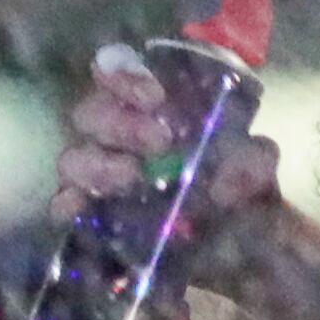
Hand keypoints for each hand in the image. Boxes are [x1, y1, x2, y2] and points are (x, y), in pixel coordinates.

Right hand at [54, 51, 297, 299]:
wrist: (239, 249)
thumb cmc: (241, 190)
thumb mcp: (257, 170)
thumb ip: (254, 160)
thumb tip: (234, 170)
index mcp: (153, 109)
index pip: (118, 70)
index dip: (125, 75)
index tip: (155, 96)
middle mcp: (119, 135)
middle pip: (91, 113)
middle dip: (120, 123)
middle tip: (159, 141)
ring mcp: (101, 175)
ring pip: (73, 157)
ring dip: (97, 164)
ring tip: (130, 177)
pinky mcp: (92, 216)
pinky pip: (63, 205)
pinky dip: (67, 203)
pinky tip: (77, 207)